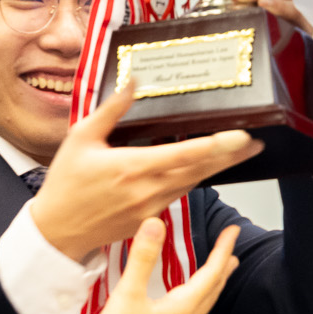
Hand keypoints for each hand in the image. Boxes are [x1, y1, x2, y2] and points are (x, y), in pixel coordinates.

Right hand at [30, 84, 260, 260]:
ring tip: (239, 152)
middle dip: (230, 157)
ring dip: (217, 168)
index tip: (240, 137)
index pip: (184, 155)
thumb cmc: (66, 185)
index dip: (216, 146)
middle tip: (255, 144)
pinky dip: (194, 179)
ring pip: (192, 183)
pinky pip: (178, 194)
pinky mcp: (150, 219)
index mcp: (132, 167)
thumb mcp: (81, 138)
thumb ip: (111, 110)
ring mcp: (151, 208)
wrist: (57, 232)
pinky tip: (206, 168)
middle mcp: (147, 190)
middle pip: (199, 171)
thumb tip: (133, 82)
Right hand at [88, 219, 240, 313]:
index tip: (233, 231)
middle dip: (223, 267)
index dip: (222, 249)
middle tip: (232, 251)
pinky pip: (192, 313)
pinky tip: (188, 300)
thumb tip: (154, 224)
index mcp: (183, 306)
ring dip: (214, 283)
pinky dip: (199, 297)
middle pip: (213, 289)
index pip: (211, 273)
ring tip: (219, 272)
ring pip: (204, 302)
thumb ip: (142, 258)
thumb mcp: (128, 294)